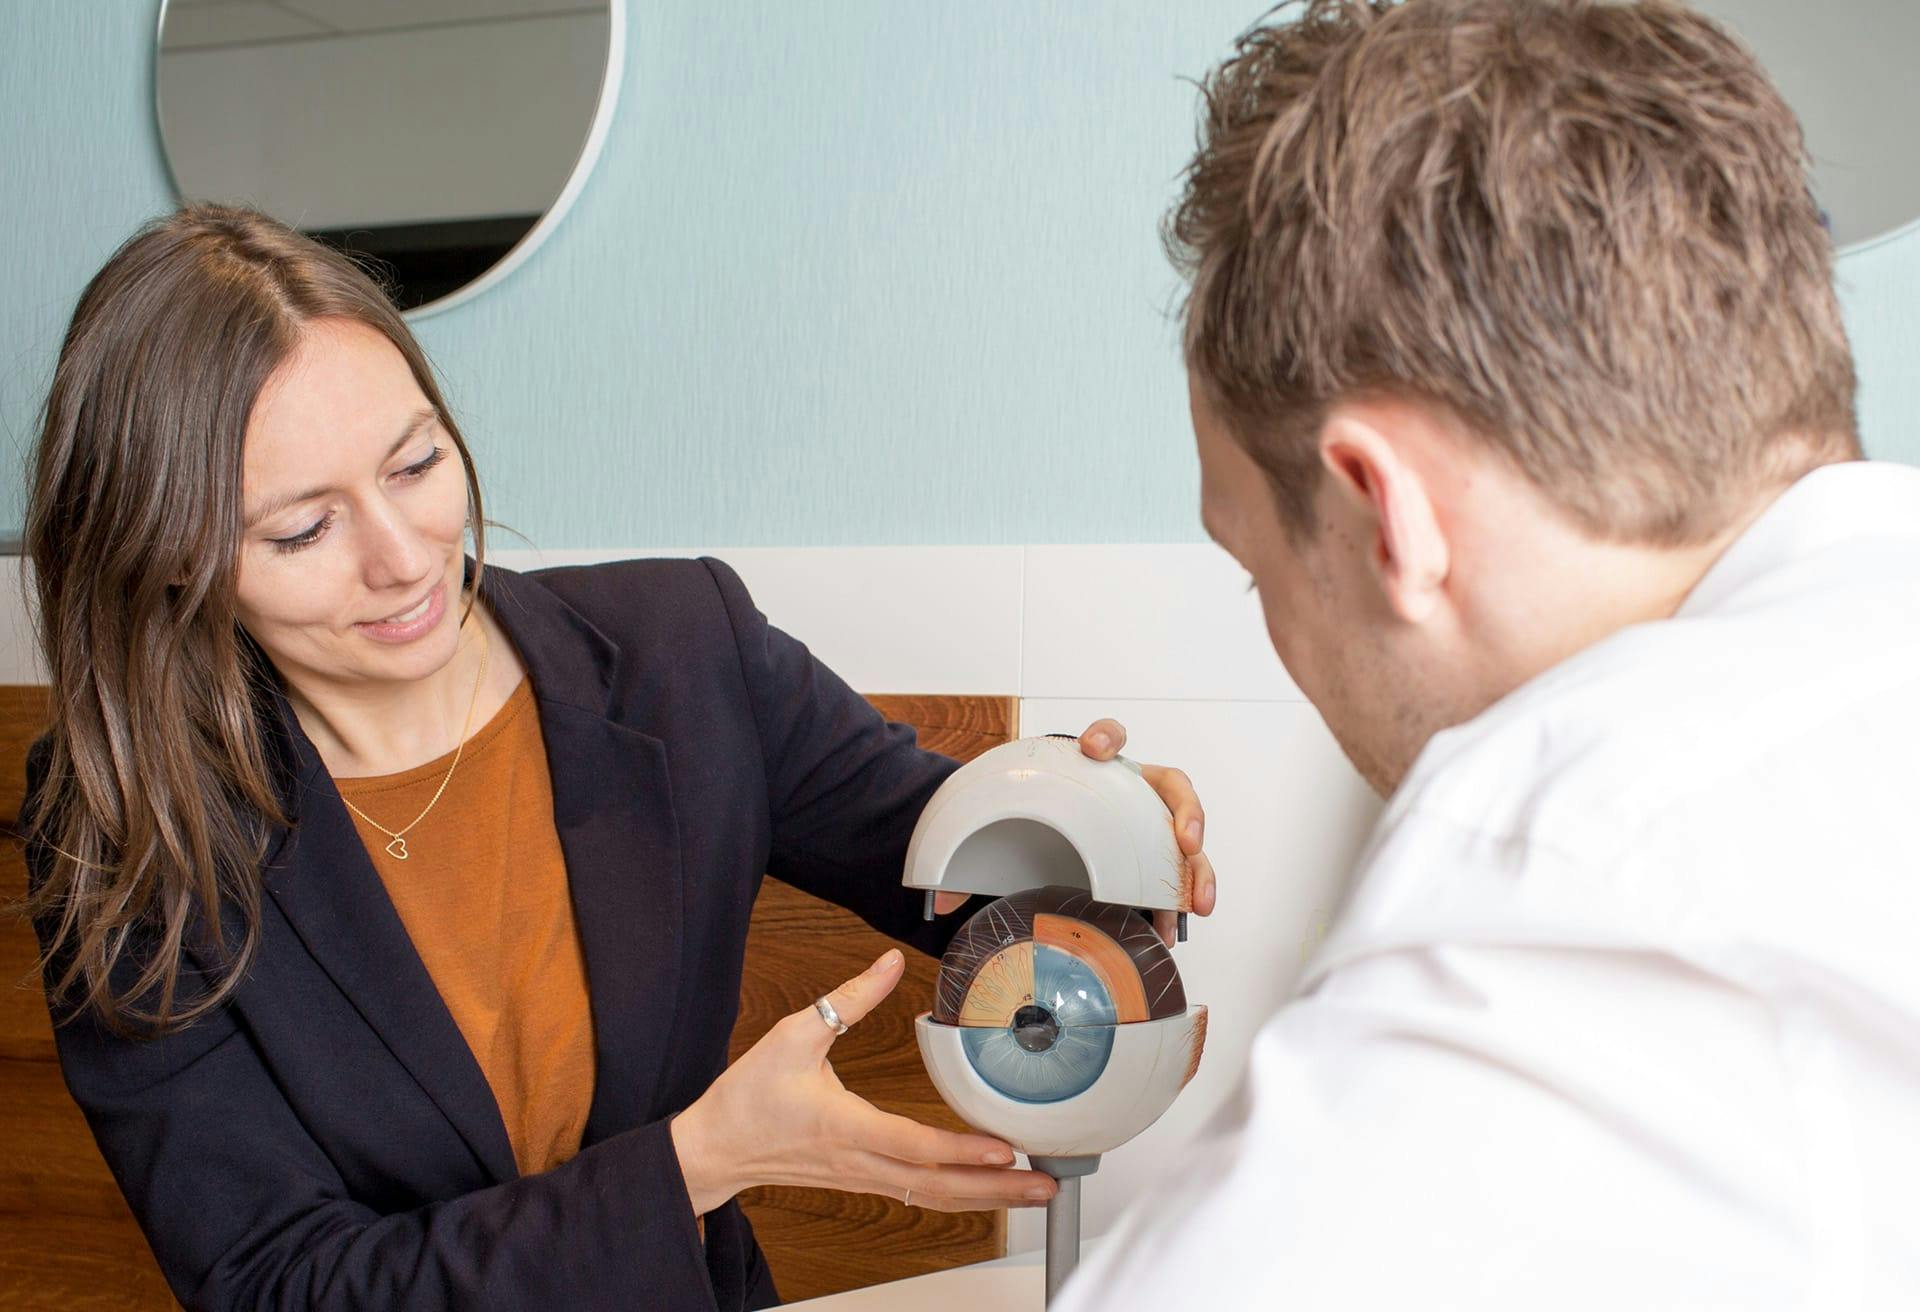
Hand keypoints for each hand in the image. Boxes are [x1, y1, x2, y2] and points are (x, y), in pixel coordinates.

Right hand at [669, 950, 1058, 1216]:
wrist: (714, 1148)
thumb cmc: (749, 1095)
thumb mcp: (795, 1033)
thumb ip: (849, 998)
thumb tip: (889, 962)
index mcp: (844, 1126)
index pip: (913, 1145)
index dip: (961, 1148)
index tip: (1004, 1147)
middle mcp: (860, 1161)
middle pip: (938, 1186)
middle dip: (997, 1187)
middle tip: (1046, 1183)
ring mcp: (863, 1177)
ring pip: (932, 1197)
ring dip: (986, 1196)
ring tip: (1032, 1188)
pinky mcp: (863, 1180)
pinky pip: (918, 1194)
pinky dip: (958, 1193)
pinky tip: (987, 1187)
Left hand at [933, 720, 1218, 945]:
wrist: (1031, 847)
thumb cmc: (1025, 828)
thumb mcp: (1002, 833)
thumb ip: (976, 853)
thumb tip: (942, 896)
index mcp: (1094, 772)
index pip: (1108, 738)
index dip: (1105, 737)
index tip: (1092, 750)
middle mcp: (1130, 793)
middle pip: (1171, 788)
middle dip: (1185, 812)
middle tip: (1185, 842)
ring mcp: (1146, 828)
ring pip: (1186, 837)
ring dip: (1197, 869)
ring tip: (1197, 903)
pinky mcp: (1151, 864)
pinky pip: (1176, 878)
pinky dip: (1181, 902)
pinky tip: (1173, 930)